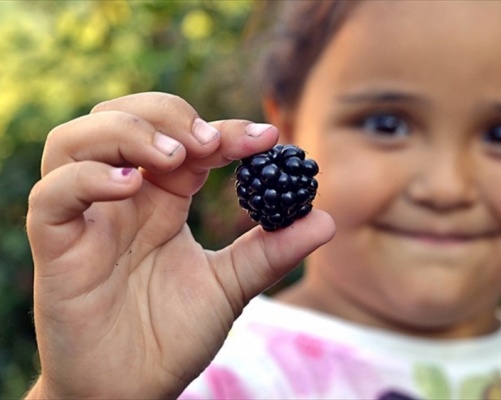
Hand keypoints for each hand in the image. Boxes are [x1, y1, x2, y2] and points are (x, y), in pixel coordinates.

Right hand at [25, 92, 334, 398]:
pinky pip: (51, 194)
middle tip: (210, 142)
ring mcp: (86, 219)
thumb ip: (271, 251)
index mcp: (162, 199)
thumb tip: (326, 220)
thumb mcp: (231, 287)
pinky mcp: (56, 248)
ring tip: (173, 158)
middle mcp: (122, 198)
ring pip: (76, 140)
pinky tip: (130, 187)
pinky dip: (87, 178)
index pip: (187, 140)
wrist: (130, 391)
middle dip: (167, 114)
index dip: (225, 129)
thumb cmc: (172, 336)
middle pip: (123, 117)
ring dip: (127, 133)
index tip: (269, 137)